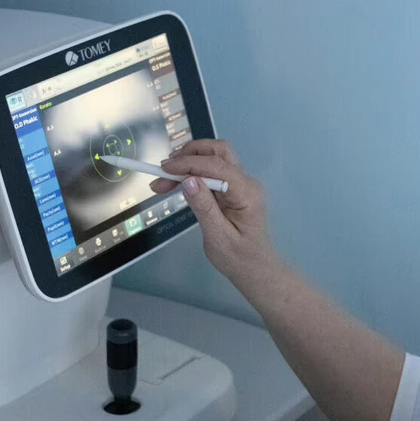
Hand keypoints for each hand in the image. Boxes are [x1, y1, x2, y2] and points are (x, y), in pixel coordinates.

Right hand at [150, 139, 276, 281]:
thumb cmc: (239, 258)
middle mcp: (246, 182)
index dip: (189, 163)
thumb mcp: (218, 237)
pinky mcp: (232, 189)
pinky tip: (175, 182)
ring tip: (164, 177)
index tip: (164, 169)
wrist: (255, 269)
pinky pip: (212, 172)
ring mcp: (241, 184)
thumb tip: (188, 180)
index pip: (217, 165)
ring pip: (214, 158)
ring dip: (189, 161)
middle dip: (189, 154)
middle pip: (219, 151)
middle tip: (164, 169)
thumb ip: (204, 207)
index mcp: (247, 193)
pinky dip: (193, 173)